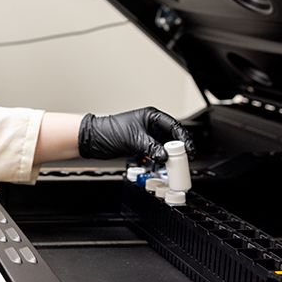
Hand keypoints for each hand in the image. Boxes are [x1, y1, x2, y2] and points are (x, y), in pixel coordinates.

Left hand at [78, 107, 193, 163]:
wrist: (93, 139)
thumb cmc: (108, 130)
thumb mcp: (134, 139)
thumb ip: (152, 147)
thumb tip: (165, 156)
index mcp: (151, 116)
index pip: (174, 126)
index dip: (183, 138)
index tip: (188, 150)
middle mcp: (150, 125)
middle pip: (171, 138)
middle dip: (177, 150)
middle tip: (182, 160)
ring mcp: (146, 136)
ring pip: (163, 147)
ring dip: (167, 157)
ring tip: (171, 166)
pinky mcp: (140, 147)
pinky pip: (155, 154)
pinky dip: (158, 160)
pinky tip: (159, 166)